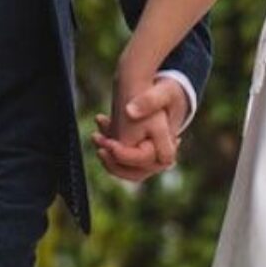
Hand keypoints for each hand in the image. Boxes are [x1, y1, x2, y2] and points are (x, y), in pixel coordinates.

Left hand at [92, 65, 185, 184]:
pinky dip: (107, 145)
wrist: (167, 94)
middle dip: (112, 161)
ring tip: (96, 135)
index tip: (108, 142)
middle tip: (98, 140)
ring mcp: (146, 159)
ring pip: (122, 168)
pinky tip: (101, 122)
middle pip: (132, 173)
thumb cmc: (169, 95)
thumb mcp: (164, 92)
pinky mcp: (134, 152)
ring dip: (107, 155)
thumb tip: (129, 112)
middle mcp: (158, 160)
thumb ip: (151, 100)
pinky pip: (117, 158)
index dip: (124, 155)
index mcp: (167, 149)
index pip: (143, 162)